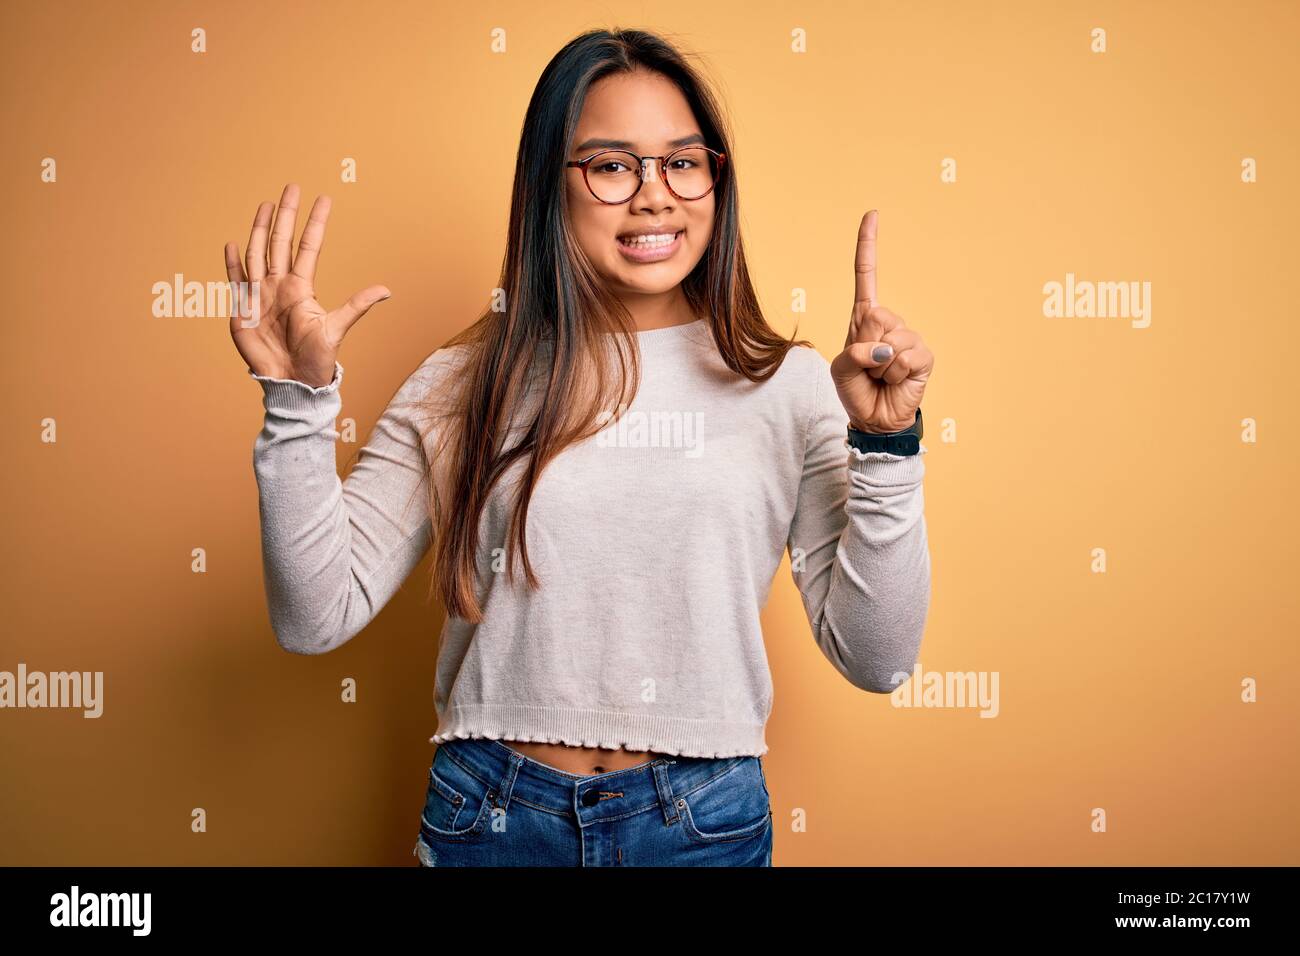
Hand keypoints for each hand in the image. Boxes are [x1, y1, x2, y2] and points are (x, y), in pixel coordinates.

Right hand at [225, 182, 390, 387]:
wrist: (292, 381)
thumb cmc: (316, 358)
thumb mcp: (337, 328)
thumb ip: (357, 306)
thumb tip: (387, 290)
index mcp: (302, 287)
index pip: (308, 247)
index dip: (315, 223)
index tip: (324, 198)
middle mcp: (280, 286)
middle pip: (280, 242)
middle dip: (285, 214)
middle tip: (292, 186)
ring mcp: (260, 295)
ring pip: (258, 253)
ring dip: (260, 229)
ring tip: (265, 204)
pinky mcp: (242, 309)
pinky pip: (235, 280)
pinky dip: (232, 263)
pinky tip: (232, 243)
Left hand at [830, 209, 934, 432]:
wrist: (874, 419)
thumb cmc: (856, 391)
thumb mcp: (840, 370)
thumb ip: (852, 354)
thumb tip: (881, 349)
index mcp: (863, 318)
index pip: (866, 275)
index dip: (868, 245)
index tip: (872, 215)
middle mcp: (888, 323)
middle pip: (876, 316)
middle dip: (865, 346)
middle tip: (867, 367)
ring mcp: (908, 338)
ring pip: (891, 340)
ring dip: (879, 366)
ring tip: (880, 377)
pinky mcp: (923, 356)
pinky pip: (907, 357)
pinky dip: (895, 374)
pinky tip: (895, 381)